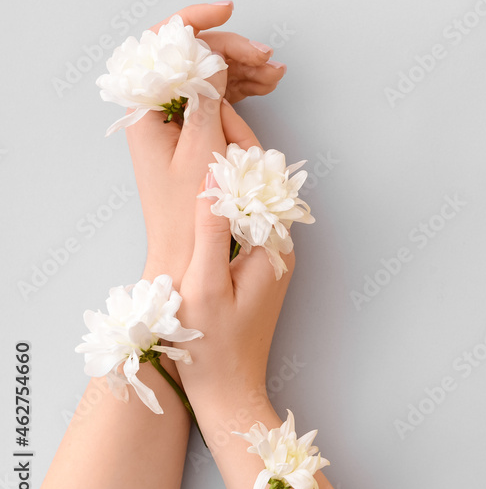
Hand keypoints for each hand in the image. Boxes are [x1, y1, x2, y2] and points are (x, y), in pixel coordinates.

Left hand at [126, 3, 285, 283]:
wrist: (185, 255)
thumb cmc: (189, 214)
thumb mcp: (202, 152)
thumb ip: (206, 101)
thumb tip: (213, 60)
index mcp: (146, 109)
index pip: (164, 45)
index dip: (195, 21)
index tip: (229, 11)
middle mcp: (155, 109)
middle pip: (192, 59)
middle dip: (232, 52)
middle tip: (269, 59)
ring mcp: (173, 121)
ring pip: (208, 78)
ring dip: (243, 72)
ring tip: (276, 75)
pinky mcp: (190, 135)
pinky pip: (215, 99)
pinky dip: (240, 92)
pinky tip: (265, 88)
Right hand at [174, 108, 294, 406]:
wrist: (230, 390)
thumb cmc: (212, 347)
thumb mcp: (203, 289)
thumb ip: (211, 235)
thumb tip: (213, 184)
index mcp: (269, 244)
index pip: (255, 176)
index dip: (233, 135)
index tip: (212, 99)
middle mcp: (278, 244)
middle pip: (259, 179)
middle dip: (234, 139)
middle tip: (206, 98)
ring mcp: (270, 253)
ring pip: (254, 194)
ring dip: (231, 161)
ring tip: (203, 122)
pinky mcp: (260, 263)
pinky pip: (247, 214)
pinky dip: (229, 189)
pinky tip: (205, 175)